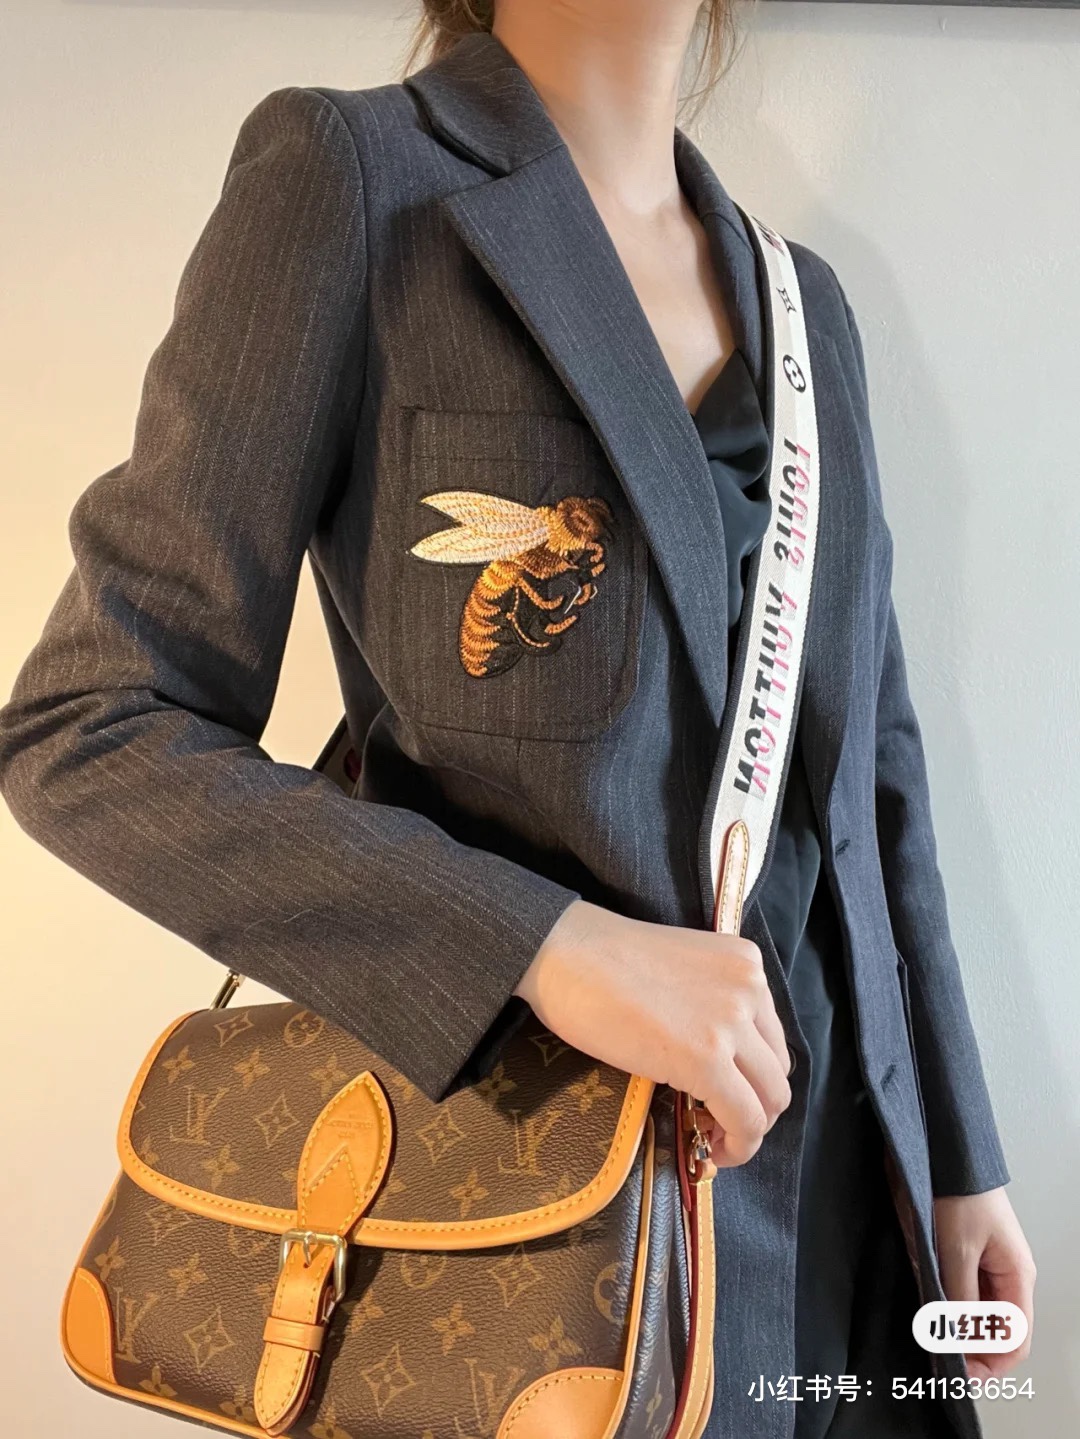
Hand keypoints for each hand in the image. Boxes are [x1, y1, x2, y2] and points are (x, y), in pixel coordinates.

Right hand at [516, 898, 791, 1166]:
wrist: (565, 954)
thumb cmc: (602, 960)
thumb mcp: (680, 972)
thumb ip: (710, 1006)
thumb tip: (717, 1064)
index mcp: (746, 964)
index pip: (770, 1038)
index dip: (753, 1076)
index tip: (725, 1096)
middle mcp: (751, 990)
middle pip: (777, 1071)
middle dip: (755, 1107)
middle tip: (718, 1125)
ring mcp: (733, 1024)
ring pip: (771, 1100)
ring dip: (748, 1129)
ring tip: (713, 1140)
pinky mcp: (708, 1060)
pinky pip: (746, 1119)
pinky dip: (738, 1146)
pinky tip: (711, 1151)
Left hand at [933, 1188, 1035, 1379]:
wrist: (937, 1148)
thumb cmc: (955, 1191)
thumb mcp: (955, 1249)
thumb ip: (957, 1297)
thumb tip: (956, 1342)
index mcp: (1016, 1275)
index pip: (1014, 1340)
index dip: (988, 1363)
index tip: (955, 1372)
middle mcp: (1004, 1274)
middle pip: (993, 1329)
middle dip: (968, 1346)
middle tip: (933, 1355)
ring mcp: (982, 1262)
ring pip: (972, 1311)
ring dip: (951, 1324)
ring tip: (924, 1329)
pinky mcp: (959, 1250)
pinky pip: (954, 1288)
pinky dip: (940, 1300)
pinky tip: (922, 1301)